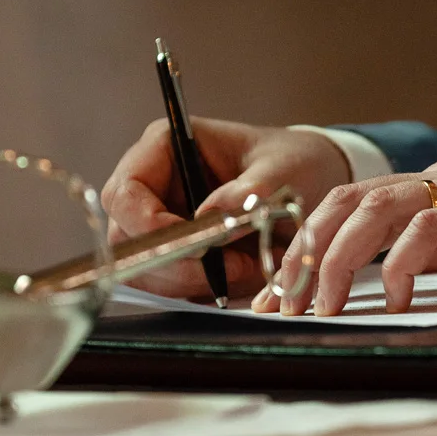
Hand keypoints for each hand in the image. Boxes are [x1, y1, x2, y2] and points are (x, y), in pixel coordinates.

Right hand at [100, 119, 350, 297]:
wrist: (312, 181)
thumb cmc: (292, 161)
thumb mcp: (283, 170)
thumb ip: (250, 191)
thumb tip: (210, 215)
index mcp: (164, 146)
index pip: (124, 193)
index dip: (149, 227)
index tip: (197, 246)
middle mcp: (152, 183)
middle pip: (127, 239)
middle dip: (176, 263)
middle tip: (231, 266)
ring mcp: (158, 219)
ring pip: (144, 268)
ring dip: (192, 281)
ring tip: (246, 267)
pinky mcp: (175, 250)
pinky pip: (168, 283)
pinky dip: (201, 289)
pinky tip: (239, 274)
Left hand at [255, 125, 436, 316]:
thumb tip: (400, 280)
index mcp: (434, 189)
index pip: (349, 208)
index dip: (304, 248)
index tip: (276, 298)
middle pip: (345, 204)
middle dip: (303, 256)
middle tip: (282, 308)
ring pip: (374, 210)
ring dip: (337, 259)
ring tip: (323, 308)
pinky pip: (434, 228)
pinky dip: (403, 263)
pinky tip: (397, 299)